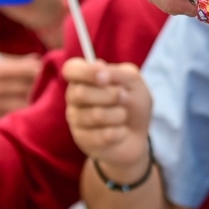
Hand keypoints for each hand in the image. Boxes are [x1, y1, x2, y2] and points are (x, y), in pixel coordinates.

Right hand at [0, 51, 41, 119]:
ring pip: (25, 103)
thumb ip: (13, 62)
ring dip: (32, 98)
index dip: (40, 70)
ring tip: (35, 94)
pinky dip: (21, 109)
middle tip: (44, 81)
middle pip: (29, 87)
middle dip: (39, 83)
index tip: (44, 68)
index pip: (29, 70)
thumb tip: (37, 59)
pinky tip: (22, 105)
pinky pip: (14, 114)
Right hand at [64, 57, 152, 176]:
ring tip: (123, 116)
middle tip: (124, 97)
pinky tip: (121, 132)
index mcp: (83, 77)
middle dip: (111, 95)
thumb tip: (100, 70)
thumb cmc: (133, 104)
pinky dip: (120, 132)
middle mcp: (74, 97)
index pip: (71, 69)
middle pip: (81, 93)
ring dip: (119, 115)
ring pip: (96, 115)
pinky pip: (103, 135)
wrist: (138, 135)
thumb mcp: (133, 82)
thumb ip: (117, 73)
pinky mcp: (82, 140)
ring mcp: (75, 119)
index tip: (106, 77)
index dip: (86, 72)